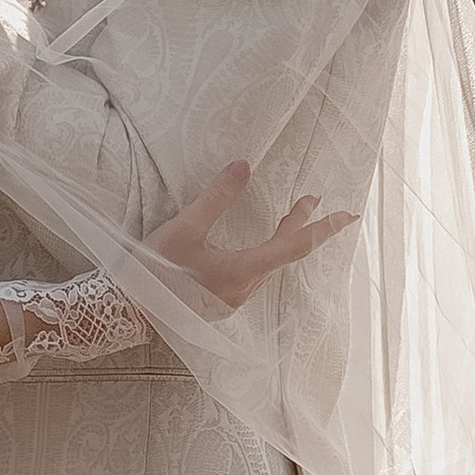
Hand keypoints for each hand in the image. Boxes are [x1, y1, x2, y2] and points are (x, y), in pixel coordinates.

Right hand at [143, 164, 353, 313]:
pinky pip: (257, 274)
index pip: (294, 245)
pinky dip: (268, 253)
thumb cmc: (154, 271)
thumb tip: (244, 165)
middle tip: (316, 200)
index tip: (346, 215)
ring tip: (294, 214)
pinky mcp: (223, 302)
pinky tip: (263, 245)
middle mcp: (245, 288)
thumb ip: (217, 197)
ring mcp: (235, 299)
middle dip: (304, 225)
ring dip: (285, 239)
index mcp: (242, 270)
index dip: (322, 227)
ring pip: (271, 265)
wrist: (128, 309)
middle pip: (286, 254)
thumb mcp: (185, 228)